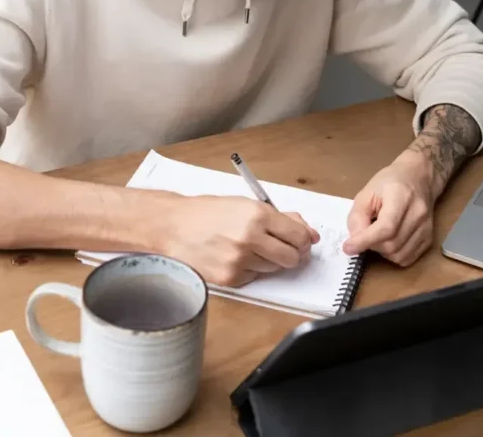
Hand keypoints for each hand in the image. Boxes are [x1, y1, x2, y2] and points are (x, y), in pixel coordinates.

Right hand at [161, 195, 319, 286]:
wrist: (173, 225)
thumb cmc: (208, 212)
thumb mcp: (246, 204)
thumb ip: (280, 218)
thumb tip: (309, 233)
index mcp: (258, 215)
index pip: (299, 236)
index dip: (303, 240)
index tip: (301, 240)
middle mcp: (250, 238)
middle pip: (292, 258)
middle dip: (291, 253)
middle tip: (281, 247)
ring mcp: (239, 260)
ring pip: (274, 269)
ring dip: (269, 260)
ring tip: (249, 248)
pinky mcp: (230, 278)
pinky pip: (254, 277)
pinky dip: (251, 269)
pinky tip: (235, 256)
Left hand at [342, 159, 436, 265]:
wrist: (418, 177)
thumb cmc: (389, 182)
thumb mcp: (366, 193)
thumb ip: (357, 216)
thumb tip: (355, 241)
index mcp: (401, 196)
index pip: (386, 227)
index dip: (365, 241)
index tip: (348, 247)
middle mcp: (418, 213)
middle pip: (392, 244)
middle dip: (372, 245)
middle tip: (364, 234)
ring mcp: (426, 227)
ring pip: (399, 255)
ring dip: (382, 252)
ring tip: (377, 235)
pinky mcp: (429, 238)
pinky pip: (407, 258)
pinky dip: (393, 255)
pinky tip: (389, 241)